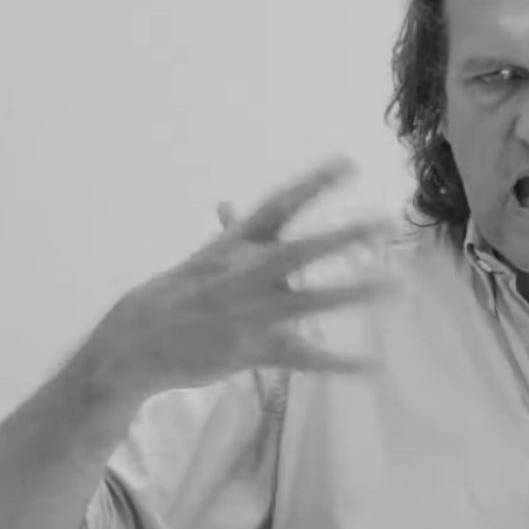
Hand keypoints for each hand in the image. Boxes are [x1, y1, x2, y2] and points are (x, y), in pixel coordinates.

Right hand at [86, 156, 397, 397]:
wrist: (133, 342)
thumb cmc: (173, 297)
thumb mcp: (203, 260)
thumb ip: (230, 234)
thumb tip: (232, 206)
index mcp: (234, 245)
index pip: (278, 206)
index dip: (313, 184)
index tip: (347, 163)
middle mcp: (244, 275)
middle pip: (301, 251)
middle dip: (344, 237)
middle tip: (383, 222)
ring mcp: (250, 314)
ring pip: (310, 302)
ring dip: (354, 293)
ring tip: (394, 286)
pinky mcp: (252, 351)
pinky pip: (303, 357)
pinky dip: (338, 364)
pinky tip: (371, 365)